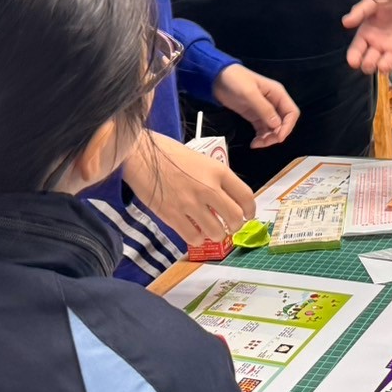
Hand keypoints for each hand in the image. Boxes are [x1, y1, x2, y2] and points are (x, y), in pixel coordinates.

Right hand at [139, 134, 256, 242]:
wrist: (141, 154)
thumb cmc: (168, 152)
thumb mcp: (201, 159)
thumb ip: (214, 178)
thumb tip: (224, 198)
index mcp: (218, 171)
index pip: (245, 196)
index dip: (250, 210)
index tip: (248, 215)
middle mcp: (208, 189)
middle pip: (235, 217)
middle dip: (236, 226)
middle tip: (230, 226)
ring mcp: (190, 204)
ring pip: (216, 232)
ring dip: (216, 235)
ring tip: (211, 230)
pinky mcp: (172, 216)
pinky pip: (193, 237)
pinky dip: (197, 239)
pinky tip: (194, 232)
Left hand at [213, 64, 299, 147]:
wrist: (217, 78)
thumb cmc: (235, 81)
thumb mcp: (249, 94)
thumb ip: (264, 109)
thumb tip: (276, 125)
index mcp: (278, 94)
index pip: (291, 112)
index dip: (288, 126)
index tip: (278, 137)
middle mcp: (274, 102)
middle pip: (283, 123)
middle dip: (276, 135)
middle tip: (264, 143)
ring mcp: (264, 110)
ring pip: (273, 128)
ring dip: (268, 138)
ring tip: (256, 144)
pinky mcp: (254, 115)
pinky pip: (263, 129)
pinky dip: (261, 137)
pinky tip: (254, 143)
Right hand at [340, 0, 391, 74]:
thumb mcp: (373, 3)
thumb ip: (360, 12)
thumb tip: (345, 22)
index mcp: (366, 34)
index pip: (356, 51)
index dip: (354, 58)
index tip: (354, 62)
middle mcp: (377, 45)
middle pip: (369, 63)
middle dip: (369, 65)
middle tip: (373, 59)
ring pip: (385, 66)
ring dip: (385, 66)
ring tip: (389, 58)